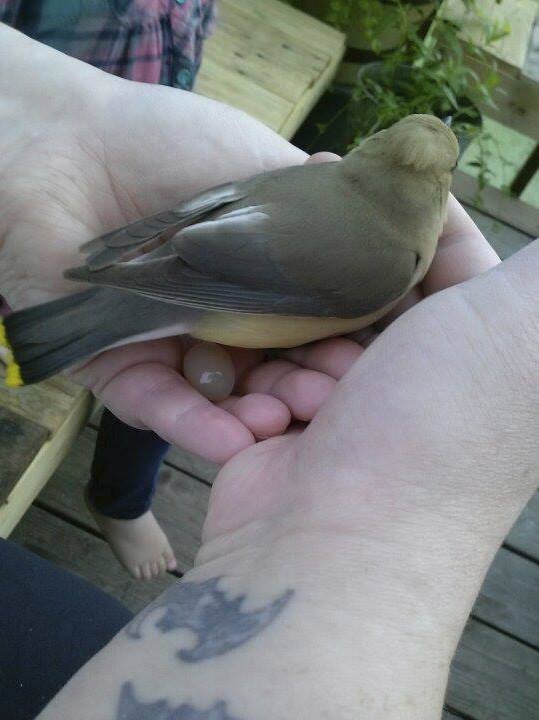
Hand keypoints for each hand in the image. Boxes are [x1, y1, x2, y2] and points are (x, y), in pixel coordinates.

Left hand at [0, 24, 337, 461]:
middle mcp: (224, 324)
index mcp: (262, 282)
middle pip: (273, 376)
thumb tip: (396, 243)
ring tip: (281, 425)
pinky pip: (155, 406)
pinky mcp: (118, 367)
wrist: (68, 140)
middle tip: (331, 406)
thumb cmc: (170, 144)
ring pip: (220, 402)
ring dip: (254, 419)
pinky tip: (232, 441)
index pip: (316, 330)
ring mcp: (172, 349)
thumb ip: (327, 211)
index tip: (379, 365)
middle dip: (304, 395)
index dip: (345, 349)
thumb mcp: (268, 170)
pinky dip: (191, 424)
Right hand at [42, 224, 536, 719]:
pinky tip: (257, 388)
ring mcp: (352, 414)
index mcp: (480, 356)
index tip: (352, 171)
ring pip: (309, 329)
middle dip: (333, 268)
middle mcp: (423, 386)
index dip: (405, 212)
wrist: (336, 548)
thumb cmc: (438, 426)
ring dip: (292, 330)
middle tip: (288, 230)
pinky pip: (267, 376)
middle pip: (367, 292)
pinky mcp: (290, 436)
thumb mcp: (519, 324)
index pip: (445, 258)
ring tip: (276, 331)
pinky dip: (262, 378)